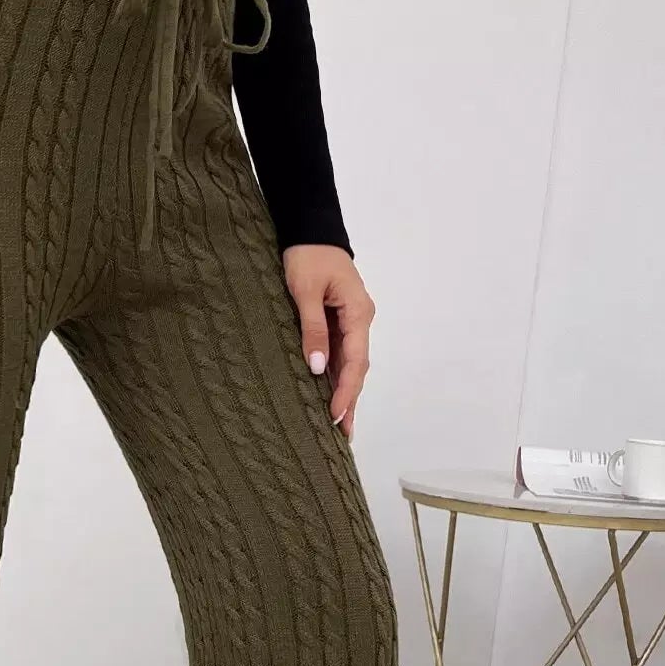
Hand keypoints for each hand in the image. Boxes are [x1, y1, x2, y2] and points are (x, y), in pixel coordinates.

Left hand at [282, 243, 373, 438]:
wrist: (309, 229)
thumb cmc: (306, 255)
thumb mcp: (304, 291)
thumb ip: (312, 329)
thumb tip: (317, 367)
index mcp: (358, 313)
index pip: (355, 361)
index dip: (346, 391)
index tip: (337, 416)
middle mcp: (360, 320)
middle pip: (357, 368)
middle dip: (350, 401)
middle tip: (344, 435)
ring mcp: (351, 321)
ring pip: (350, 363)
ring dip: (345, 393)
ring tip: (341, 426)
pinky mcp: (339, 320)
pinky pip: (341, 353)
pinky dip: (336, 376)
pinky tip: (331, 396)